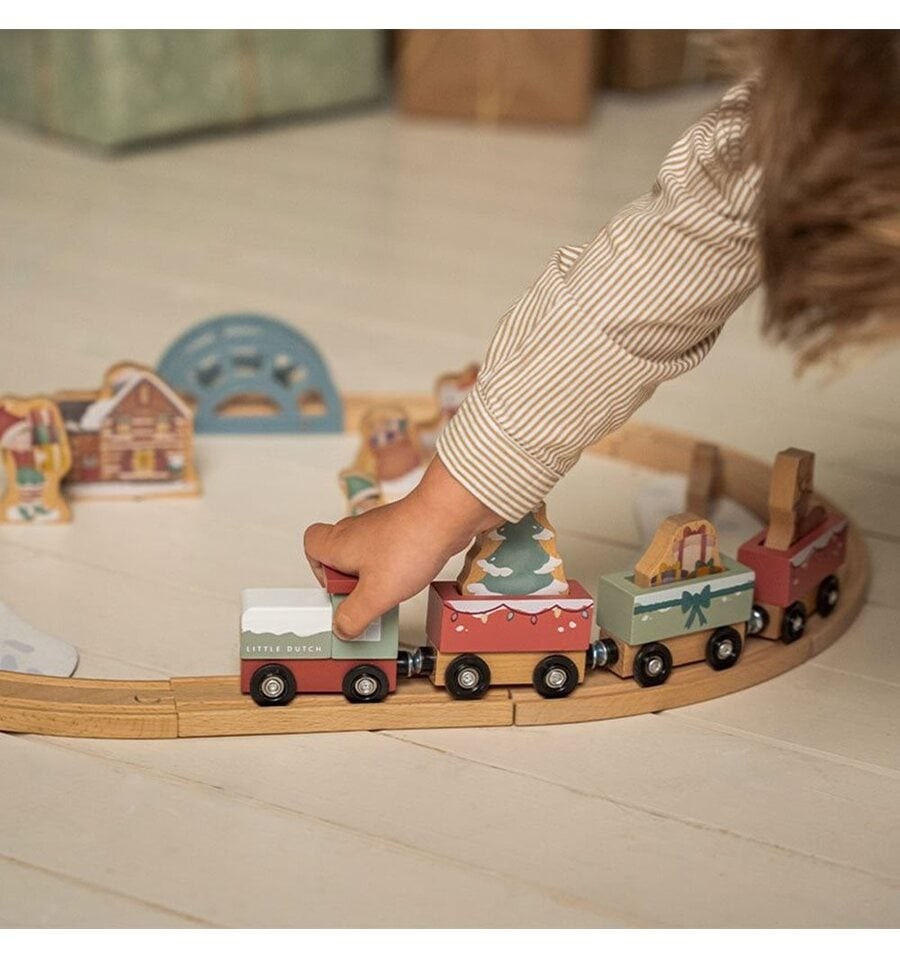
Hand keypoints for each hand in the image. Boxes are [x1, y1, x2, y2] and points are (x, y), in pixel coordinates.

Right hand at [304, 455, 501, 638]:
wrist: (446, 517)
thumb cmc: (410, 545)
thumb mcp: (376, 594)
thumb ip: (354, 615)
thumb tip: (342, 628)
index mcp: (339, 543)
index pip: (310, 544)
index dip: (317, 570)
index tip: (334, 590)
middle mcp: (356, 531)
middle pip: (339, 555)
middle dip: (349, 581)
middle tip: (364, 597)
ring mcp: (380, 529)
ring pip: (365, 555)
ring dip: (373, 575)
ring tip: (389, 592)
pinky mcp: (401, 530)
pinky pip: (388, 552)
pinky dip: (393, 568)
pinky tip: (407, 578)